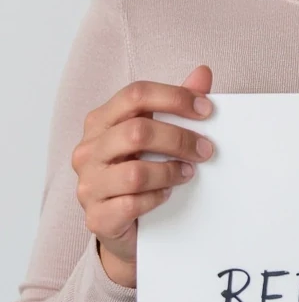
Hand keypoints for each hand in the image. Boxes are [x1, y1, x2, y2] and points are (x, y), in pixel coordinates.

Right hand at [70, 65, 214, 285]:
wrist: (126, 228)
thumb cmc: (142, 173)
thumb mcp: (159, 135)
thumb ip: (178, 104)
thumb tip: (203, 72)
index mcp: (101, 122)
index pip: (135, 94)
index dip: (174, 97)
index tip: (206, 110)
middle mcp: (88, 151)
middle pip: (137, 132)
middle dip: (179, 139)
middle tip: (206, 150)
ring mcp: (88, 185)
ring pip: (135, 173)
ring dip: (169, 172)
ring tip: (187, 174)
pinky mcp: (97, 217)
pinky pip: (131, 204)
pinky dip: (155, 199)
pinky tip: (167, 196)